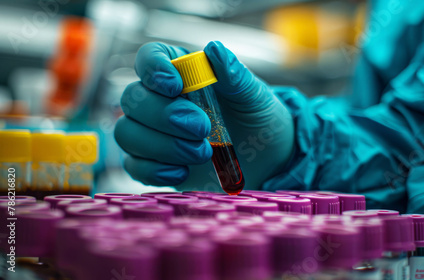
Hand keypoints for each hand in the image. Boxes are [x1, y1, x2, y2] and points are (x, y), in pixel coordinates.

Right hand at [114, 41, 293, 189]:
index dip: (153, 68)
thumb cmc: (258, 118)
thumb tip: (215, 49)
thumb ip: (235, 75)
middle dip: (164, 116)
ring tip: (202, 153)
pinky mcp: (155, 164)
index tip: (175, 85)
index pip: (150, 58)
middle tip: (202, 128)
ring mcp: (154, 133)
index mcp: (182, 72)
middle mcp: (161, 100)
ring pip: (127, 133)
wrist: (266, 158)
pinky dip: (155, 170)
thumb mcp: (254, 96)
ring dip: (161, 145)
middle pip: (132, 99)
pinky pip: (135, 166)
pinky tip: (182, 172)